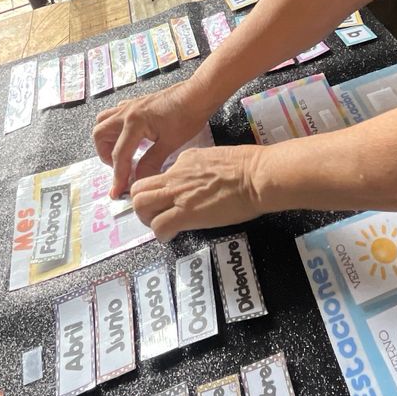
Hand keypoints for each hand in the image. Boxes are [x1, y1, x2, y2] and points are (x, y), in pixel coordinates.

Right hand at [93, 80, 208, 197]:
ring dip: (107, 139)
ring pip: (103, 121)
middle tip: (120, 167)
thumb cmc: (187, 116)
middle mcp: (126, 112)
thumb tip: (138, 180)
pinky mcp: (136, 103)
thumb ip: (151, 162)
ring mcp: (129, 106)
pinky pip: (115, 114)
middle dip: (105, 155)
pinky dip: (116, 128)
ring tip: (121, 152)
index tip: (117, 192)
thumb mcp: (170, 143)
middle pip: (100, 135)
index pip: (119, 155)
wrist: (197, 94)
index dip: (118, 176)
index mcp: (134, 123)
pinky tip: (130, 137)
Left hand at [130, 145, 264, 239]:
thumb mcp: (216, 158)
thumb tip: (201, 181)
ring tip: (161, 226)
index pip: (160, 176)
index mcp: (185, 161)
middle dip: (142, 205)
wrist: (257, 176)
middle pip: (139, 189)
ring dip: (147, 219)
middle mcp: (175, 175)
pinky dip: (161, 234)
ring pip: (141, 205)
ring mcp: (178, 194)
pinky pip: (159, 226)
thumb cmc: (249, 167)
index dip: (160, 192)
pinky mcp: (186, 213)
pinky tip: (170, 237)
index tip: (169, 201)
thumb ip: (202, 168)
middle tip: (156, 216)